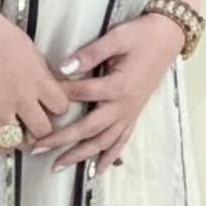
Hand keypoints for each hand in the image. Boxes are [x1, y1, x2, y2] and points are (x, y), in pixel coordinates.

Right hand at [0, 8, 71, 153]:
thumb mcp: (30, 48)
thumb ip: (41, 71)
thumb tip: (51, 86)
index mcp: (38, 80)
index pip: (61, 108)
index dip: (57, 108)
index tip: (51, 107)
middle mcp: (21, 98)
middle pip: (42, 130)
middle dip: (41, 129)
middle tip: (35, 125)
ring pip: (16, 139)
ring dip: (19, 140)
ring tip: (18, 136)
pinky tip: (0, 145)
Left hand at [32, 13, 186, 176]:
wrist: (169, 38)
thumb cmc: (141, 35)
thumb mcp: (117, 38)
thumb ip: (91, 53)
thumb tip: (65, 67)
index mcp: (118, 86)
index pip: (82, 94)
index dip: (60, 96)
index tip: (39, 101)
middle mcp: (124, 105)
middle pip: (89, 128)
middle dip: (62, 140)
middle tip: (36, 148)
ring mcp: (130, 113)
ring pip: (103, 141)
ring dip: (80, 155)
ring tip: (57, 166)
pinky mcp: (134, 114)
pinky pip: (121, 141)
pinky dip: (109, 157)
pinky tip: (97, 170)